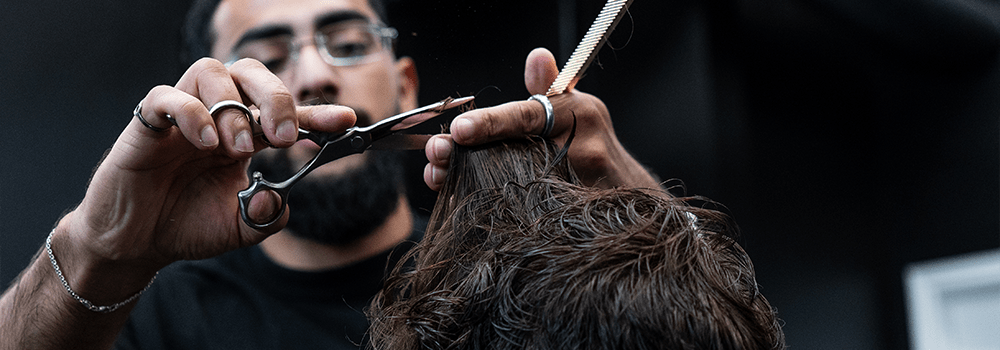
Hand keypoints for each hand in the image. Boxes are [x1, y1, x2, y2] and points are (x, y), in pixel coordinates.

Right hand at [55, 58, 354, 297]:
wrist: (135, 243)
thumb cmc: (186, 225)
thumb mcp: (239, 229)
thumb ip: (267, 217)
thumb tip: (280, 199)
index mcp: (246, 135)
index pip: (287, 113)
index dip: (319, 113)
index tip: (347, 121)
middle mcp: (217, 116)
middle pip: (251, 73)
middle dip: (277, 97)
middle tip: (285, 136)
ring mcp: (183, 115)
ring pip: (211, 71)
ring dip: (232, 107)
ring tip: (238, 148)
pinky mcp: (147, 123)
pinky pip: (166, 96)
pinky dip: (191, 113)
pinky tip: (206, 143)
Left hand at [424, 48, 659, 190]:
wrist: (633, 199)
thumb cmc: (594, 149)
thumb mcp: (576, 113)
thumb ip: (549, 89)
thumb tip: (537, 56)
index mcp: (577, 111)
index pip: (527, 114)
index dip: (491, 123)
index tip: (458, 130)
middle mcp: (584, 143)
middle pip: (514, 151)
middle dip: (468, 157)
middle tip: (436, 159)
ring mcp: (584, 180)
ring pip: (518, 185)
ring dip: (475, 185)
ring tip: (444, 182)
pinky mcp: (581, 212)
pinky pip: (531, 212)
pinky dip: (500, 212)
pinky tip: (475, 213)